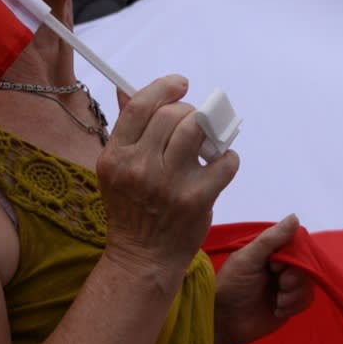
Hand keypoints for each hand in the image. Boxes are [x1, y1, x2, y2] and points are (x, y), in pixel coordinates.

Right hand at [97, 75, 238, 285]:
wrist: (143, 258)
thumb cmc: (132, 210)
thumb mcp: (116, 170)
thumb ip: (126, 130)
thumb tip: (125, 89)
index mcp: (115, 157)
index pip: (139, 106)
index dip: (163, 87)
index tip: (180, 85)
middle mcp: (138, 168)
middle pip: (171, 114)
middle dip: (189, 111)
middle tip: (193, 122)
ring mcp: (168, 184)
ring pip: (197, 129)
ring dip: (208, 128)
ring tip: (207, 140)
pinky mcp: (196, 199)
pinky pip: (224, 160)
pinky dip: (227, 157)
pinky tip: (218, 163)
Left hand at [215, 215, 314, 343]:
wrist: (224, 323)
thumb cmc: (230, 286)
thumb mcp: (247, 259)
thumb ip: (270, 239)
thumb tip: (295, 216)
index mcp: (269, 252)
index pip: (296, 244)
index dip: (293, 255)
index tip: (275, 265)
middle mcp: (280, 266)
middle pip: (305, 265)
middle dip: (294, 277)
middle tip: (279, 284)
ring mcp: (285, 286)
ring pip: (308, 283)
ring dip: (294, 293)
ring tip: (277, 300)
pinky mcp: (289, 304)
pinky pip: (306, 300)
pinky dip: (294, 305)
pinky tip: (277, 309)